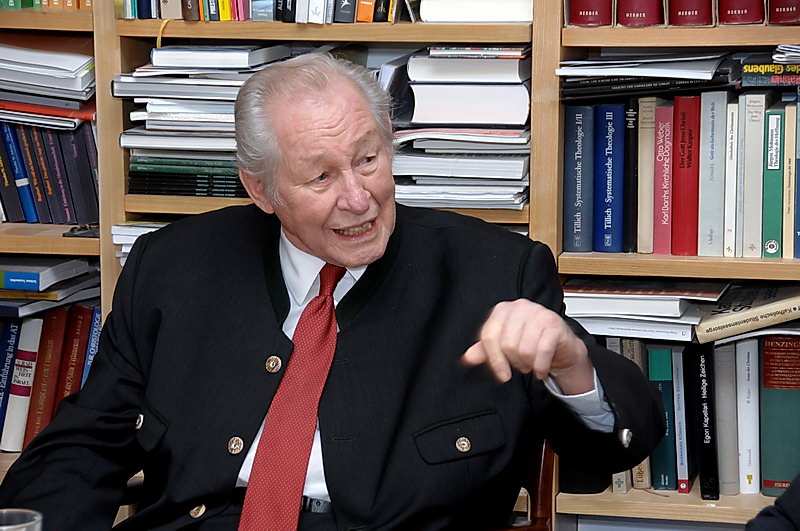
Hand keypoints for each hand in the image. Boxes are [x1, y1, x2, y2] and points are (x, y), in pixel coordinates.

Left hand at [462, 299, 593, 392]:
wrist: (560, 345)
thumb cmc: (531, 341)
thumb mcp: (504, 346)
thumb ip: (484, 350)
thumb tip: (467, 358)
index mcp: (503, 310)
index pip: (489, 336)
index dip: (494, 359)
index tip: (501, 374)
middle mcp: (519, 307)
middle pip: (506, 344)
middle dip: (514, 361)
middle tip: (521, 364)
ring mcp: (538, 313)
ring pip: (524, 349)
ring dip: (528, 364)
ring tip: (531, 363)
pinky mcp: (554, 323)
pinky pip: (542, 351)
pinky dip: (540, 366)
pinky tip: (540, 369)